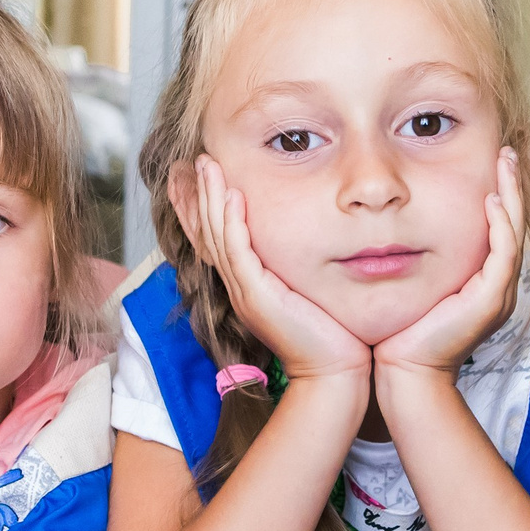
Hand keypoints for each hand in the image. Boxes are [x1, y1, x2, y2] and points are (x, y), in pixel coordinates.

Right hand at [192, 156, 370, 383]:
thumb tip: (311, 238)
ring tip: (207, 165)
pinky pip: (238, 253)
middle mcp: (239, 287)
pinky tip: (234, 196)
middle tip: (194, 159)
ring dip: (210, 198)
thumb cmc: (331, 333)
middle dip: (198, 194)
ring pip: (217, 237)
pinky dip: (233, 223)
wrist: (335, 371)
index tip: (198, 175)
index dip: (202, 207)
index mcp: (247, 285)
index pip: (215, 238)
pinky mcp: (258, 297)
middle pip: (207, 233)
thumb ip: (298, 265)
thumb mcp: (307, 289)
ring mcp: (245, 292)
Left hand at [375, 148, 523, 382]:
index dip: (500, 193)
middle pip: (513, 224)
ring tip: (504, 164)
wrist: (404, 371)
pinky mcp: (489, 300)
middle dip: (511, 185)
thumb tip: (392, 222)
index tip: (490, 160)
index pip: (498, 227)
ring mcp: (497, 293)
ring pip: (514, 234)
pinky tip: (491, 201)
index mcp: (481, 279)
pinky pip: (503, 255)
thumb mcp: (411, 281)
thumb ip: (414, 254)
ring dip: (511, 196)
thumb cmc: (399, 330)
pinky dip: (501, 226)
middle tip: (505, 151)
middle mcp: (496, 284)